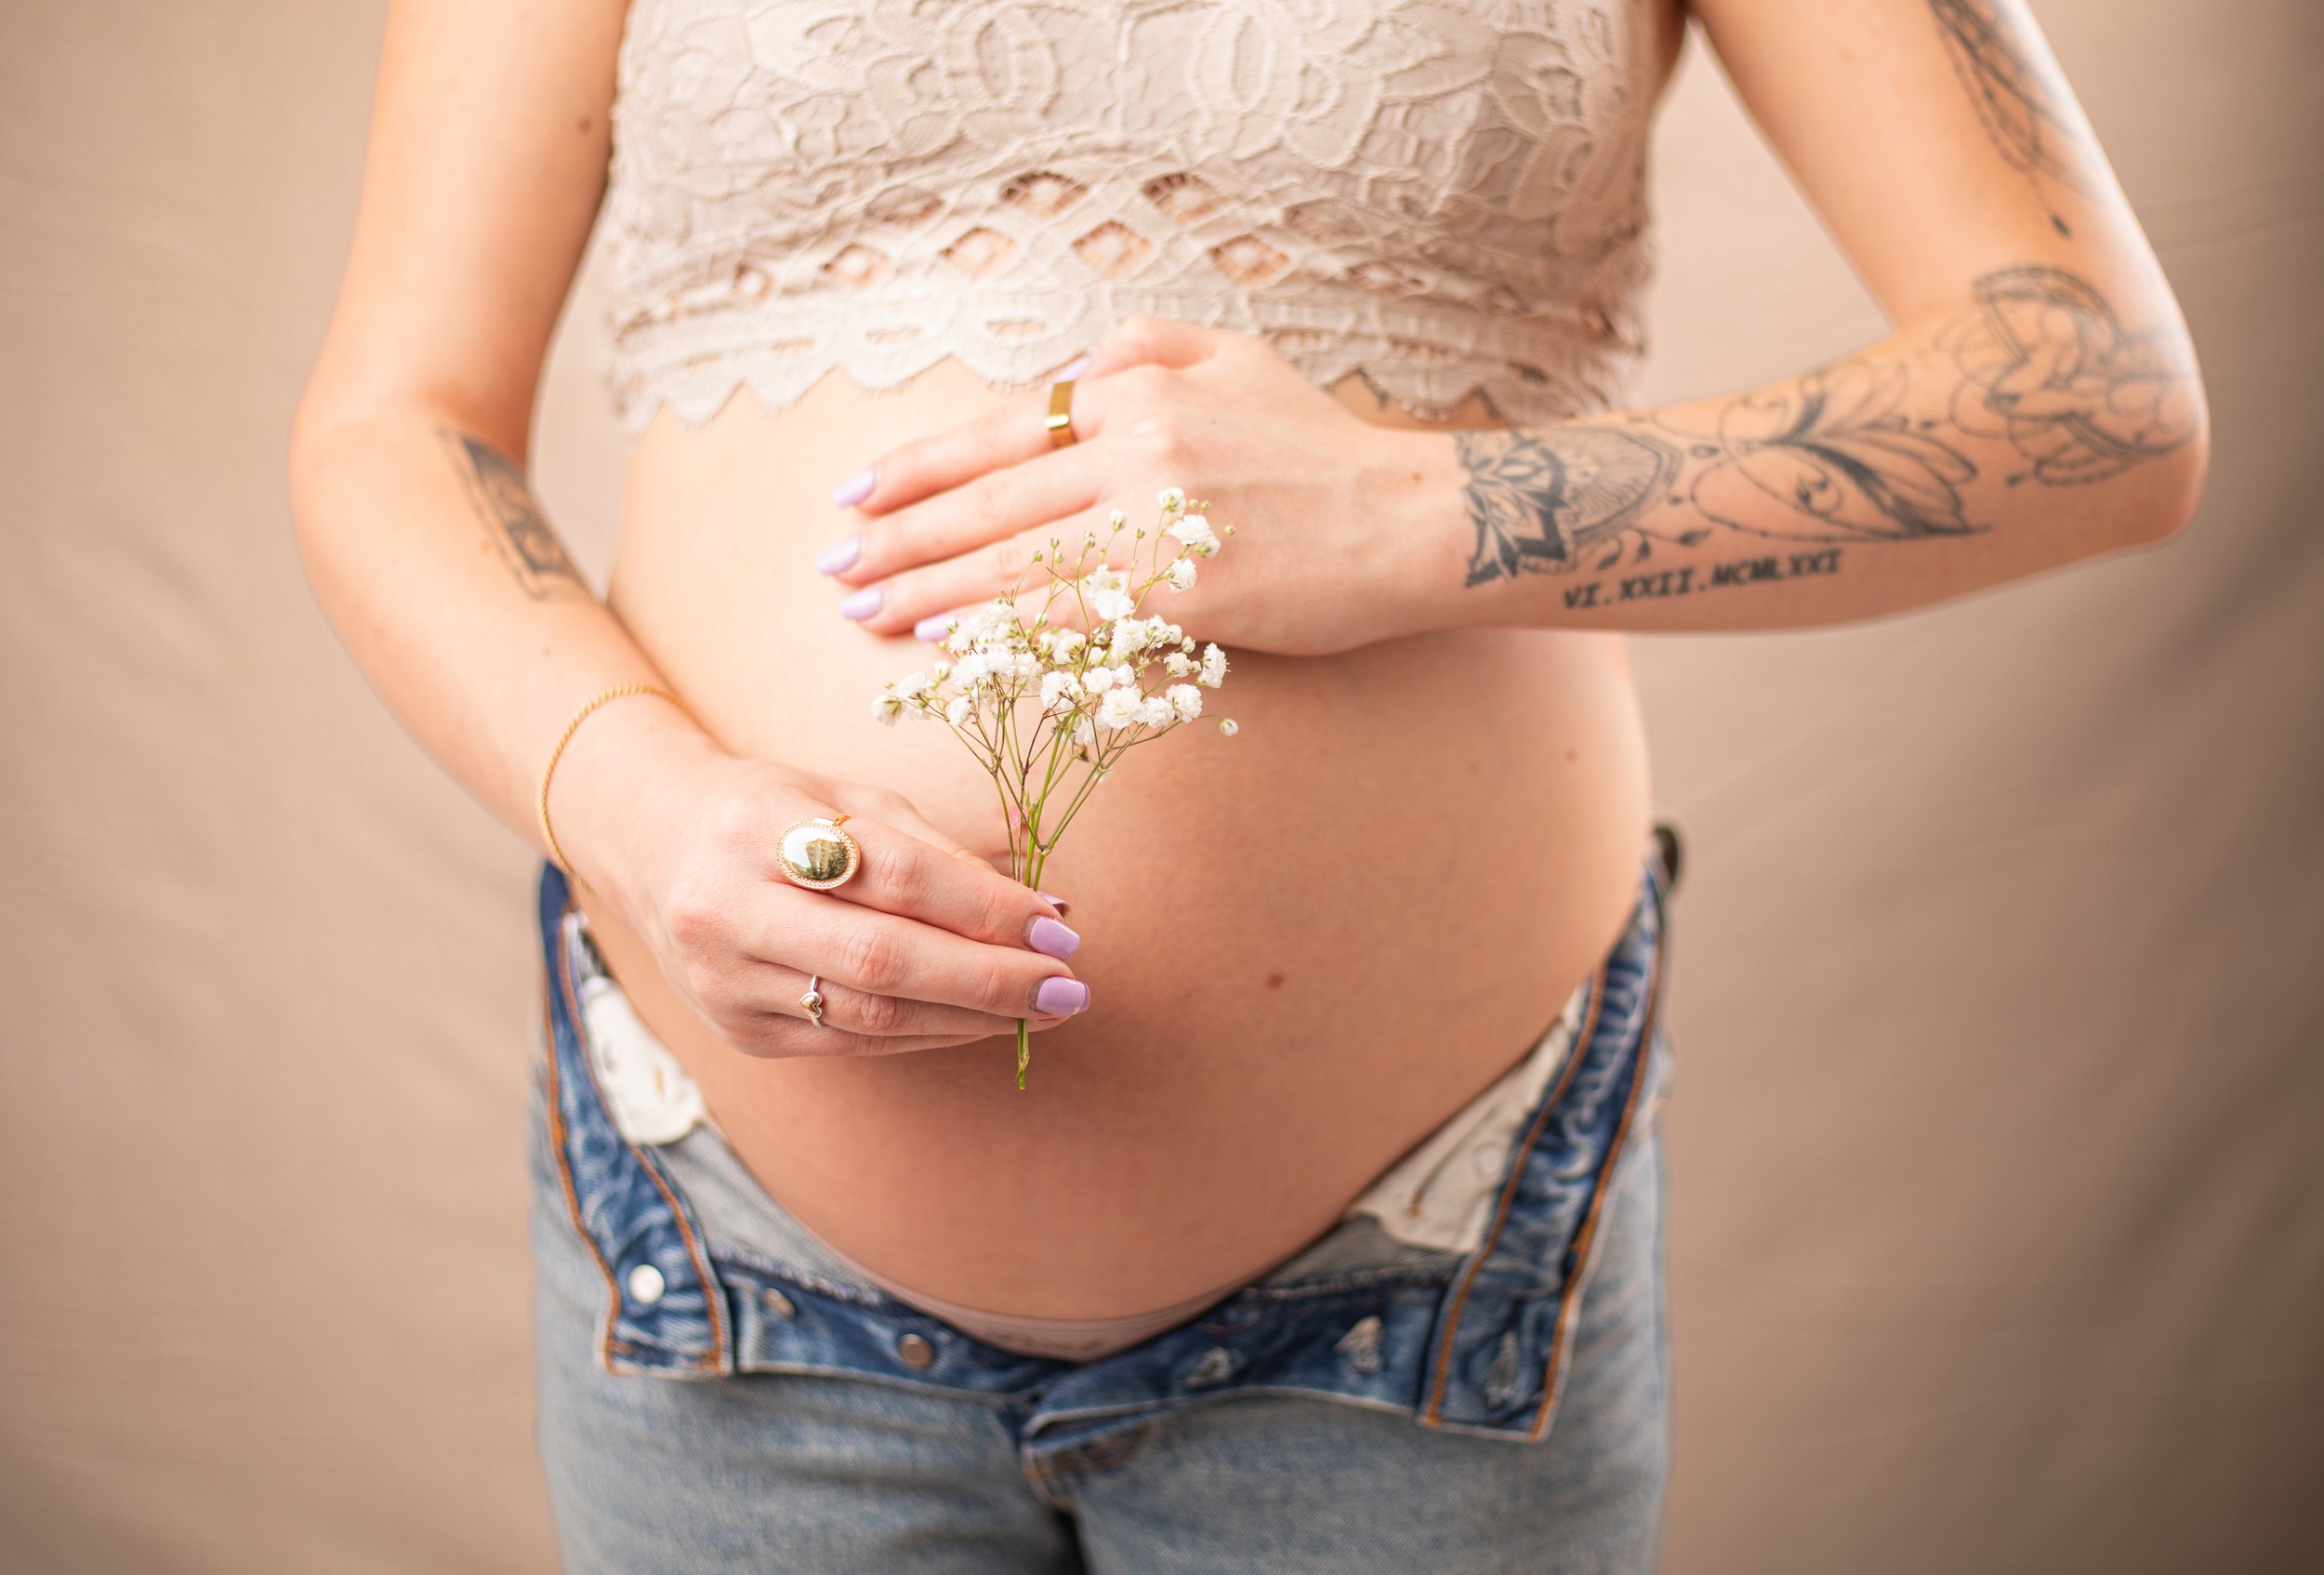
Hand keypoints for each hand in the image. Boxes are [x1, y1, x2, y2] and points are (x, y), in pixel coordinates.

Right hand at [556, 719, 1088, 1059]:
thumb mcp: (845, 800)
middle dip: (990, 980)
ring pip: (871, 1016)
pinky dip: (928, 1035)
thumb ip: (938, 853)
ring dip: (971, 1018)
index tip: (1058, 924)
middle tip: (1068, 985)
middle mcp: (729, 909)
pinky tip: (980, 1022)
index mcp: (758, 827)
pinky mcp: (739, 1031)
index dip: (985, 907)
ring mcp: (727, 981)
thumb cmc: (769, 810)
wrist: (649, 846)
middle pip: (882, 960)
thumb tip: (1045, 908)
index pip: (894, 875)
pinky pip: (852, 1042)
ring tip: (1042, 1008)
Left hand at [818, 316, 1464, 657]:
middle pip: (986, 499)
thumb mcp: (1235, 357)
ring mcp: (1155, 521)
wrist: (1409, 521)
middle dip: (896, 534)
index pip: (999, 432)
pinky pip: (1065, 612)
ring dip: (924, 589)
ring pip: (1010, 561)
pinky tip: (942, 639)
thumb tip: (1057, 377)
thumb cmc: (1323, 447)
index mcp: (1136, 390)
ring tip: (861, 612)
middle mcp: (1133, 446)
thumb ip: (1140, 347)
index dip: (919, 467)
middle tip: (831, 566)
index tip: (857, 495)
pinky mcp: (1182, 591)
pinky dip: (995, 626)